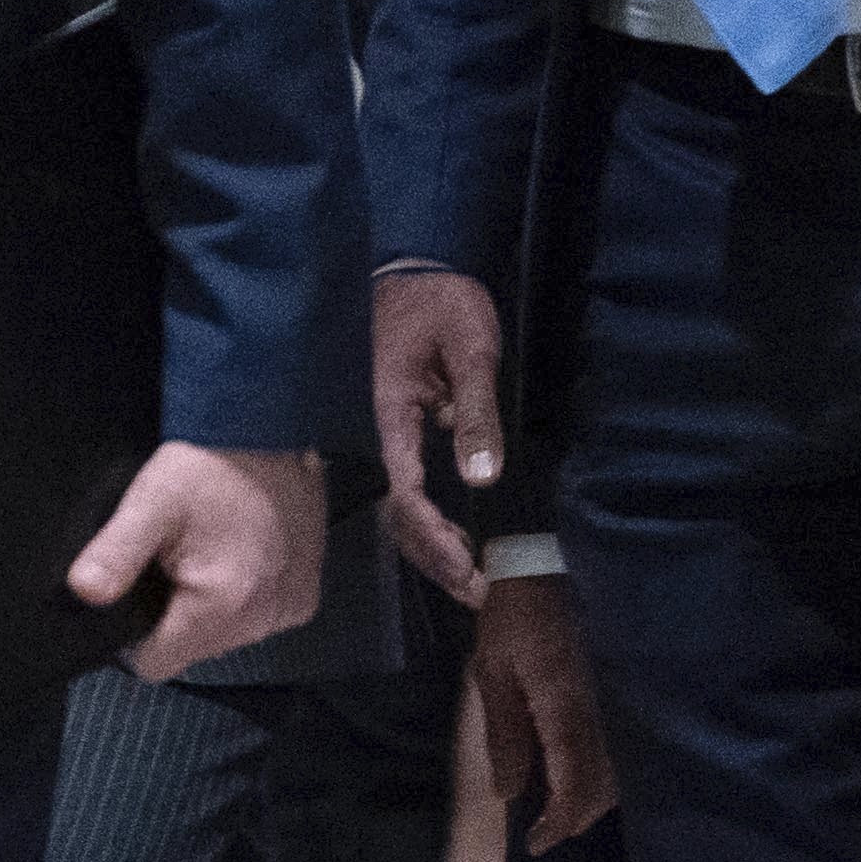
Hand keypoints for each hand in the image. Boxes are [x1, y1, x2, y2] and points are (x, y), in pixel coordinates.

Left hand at [68, 441, 323, 677]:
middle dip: (177, 615)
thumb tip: (84, 592)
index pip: (157, 663)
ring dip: (214, 606)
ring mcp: (289, 609)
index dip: (137, 635)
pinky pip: (260, 617)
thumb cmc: (211, 464)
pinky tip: (242, 554)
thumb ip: (114, 553)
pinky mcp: (306, 597)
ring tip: (212, 551)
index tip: (141, 590)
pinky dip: (247, 595)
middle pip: (193, 649)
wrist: (272, 428)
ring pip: (227, 635)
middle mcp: (262, 618)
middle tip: (178, 559)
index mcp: (221, 606)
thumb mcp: (151, 502)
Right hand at [375, 264, 505, 602]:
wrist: (416, 271)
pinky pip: (406, 486)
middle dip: (434, 557)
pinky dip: (428, 520)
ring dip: (431, 546)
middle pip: (397, 513)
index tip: (466, 568)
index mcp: (389, 416)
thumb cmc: (443, 304)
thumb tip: (481, 476)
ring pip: (399, 505)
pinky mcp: (394, 431)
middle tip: (477, 590)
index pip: (405, 493)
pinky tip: (456, 539)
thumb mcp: (471, 348)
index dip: (433, 536)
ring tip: (470, 579)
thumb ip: (475, 410)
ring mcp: (384, 435)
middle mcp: (379, 434)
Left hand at [471, 567, 620, 851]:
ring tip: (564, 795)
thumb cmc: (517, 609)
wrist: (558, 550)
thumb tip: (512, 792)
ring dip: (597, 793)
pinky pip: (629, 738)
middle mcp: (605, 707)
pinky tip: (586, 760)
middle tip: (547, 823)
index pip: (574, 788)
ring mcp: (623, 693)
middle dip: (578, 815)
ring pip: (624, 767)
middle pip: (606, 787)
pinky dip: (611, 763)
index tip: (537, 841)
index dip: (558, 824)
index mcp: (567, 706)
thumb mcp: (493, 668)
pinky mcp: (630, 680)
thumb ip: (505, 733)